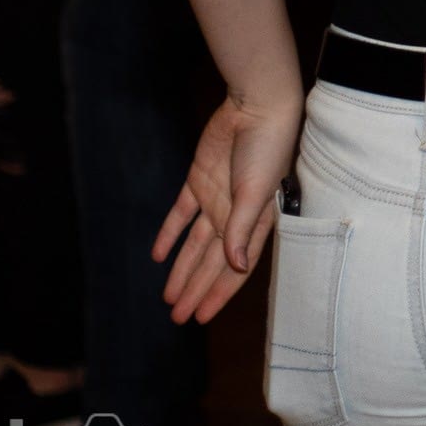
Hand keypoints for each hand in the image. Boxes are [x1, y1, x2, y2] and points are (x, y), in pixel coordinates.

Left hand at [153, 87, 303, 325]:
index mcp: (255, 222)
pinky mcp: (198, 181)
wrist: (255, 108)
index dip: (219, 293)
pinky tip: (159, 256)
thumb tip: (236, 266)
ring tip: (168, 297)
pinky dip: (169, 234)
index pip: (235, 268)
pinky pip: (180, 214)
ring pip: (194, 245)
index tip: (202, 316)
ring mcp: (214, 200)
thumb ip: (242, 229)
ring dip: (181, 270)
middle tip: (178, 317)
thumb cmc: (266, 150)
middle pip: (211, 262)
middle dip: (196, 289)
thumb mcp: (255, 193)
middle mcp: (234, 217)